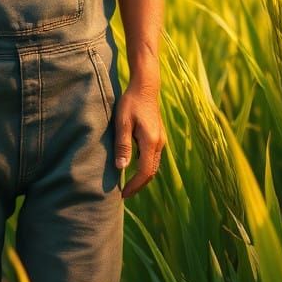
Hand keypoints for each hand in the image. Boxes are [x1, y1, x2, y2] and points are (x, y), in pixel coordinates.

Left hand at [114, 84, 165, 198]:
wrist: (145, 87)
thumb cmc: (131, 103)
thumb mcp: (122, 123)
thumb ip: (122, 145)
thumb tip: (121, 167)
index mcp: (151, 142)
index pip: (145, 172)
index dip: (135, 185)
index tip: (123, 194)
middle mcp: (159, 143)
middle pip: (151, 172)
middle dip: (139, 185)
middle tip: (125, 193)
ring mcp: (160, 140)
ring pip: (153, 165)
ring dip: (142, 176)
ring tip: (127, 183)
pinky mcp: (158, 136)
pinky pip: (152, 157)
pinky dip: (144, 166)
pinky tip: (132, 166)